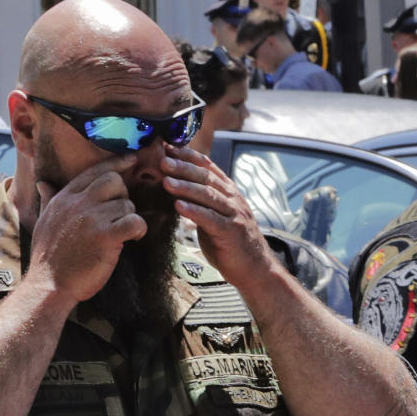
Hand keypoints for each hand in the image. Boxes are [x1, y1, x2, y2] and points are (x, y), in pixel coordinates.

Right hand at [28, 155, 144, 302]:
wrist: (47, 286)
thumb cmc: (48, 257)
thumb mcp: (43, 222)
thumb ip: (48, 199)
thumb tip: (43, 183)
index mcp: (64, 197)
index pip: (95, 170)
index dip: (117, 163)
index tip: (132, 160)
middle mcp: (78, 203)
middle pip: (114, 181)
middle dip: (123, 195)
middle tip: (119, 215)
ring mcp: (92, 219)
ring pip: (127, 204)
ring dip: (129, 218)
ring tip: (120, 234)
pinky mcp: (106, 237)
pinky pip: (135, 221)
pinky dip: (139, 229)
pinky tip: (133, 238)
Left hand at [161, 144, 274, 288]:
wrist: (254, 268)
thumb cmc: (230, 242)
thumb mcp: (215, 215)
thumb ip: (201, 201)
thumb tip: (175, 188)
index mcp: (227, 191)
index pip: (207, 167)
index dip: (187, 156)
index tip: (168, 148)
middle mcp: (232, 198)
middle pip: (205, 177)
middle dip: (183, 168)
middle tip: (162, 161)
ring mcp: (233, 214)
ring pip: (208, 195)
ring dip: (185, 187)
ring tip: (166, 181)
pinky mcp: (230, 231)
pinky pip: (210, 218)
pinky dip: (193, 211)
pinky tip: (178, 206)